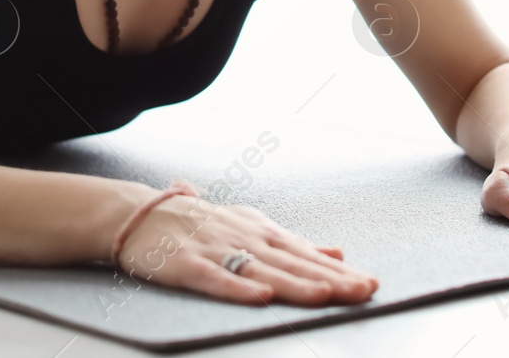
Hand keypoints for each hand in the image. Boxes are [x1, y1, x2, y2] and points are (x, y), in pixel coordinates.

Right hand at [117, 194, 379, 306]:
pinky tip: (260, 296)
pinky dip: (238, 287)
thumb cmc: (199, 225)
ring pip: (262, 270)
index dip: (339, 270)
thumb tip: (336, 251)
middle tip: (365, 290)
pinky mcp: (185, 264)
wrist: (138, 213)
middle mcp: (244, 238)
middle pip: (293, 263)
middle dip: (331, 279)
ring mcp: (215, 249)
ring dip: (295, 284)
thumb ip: (293, 244)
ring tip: (326, 295)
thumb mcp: (250, 228)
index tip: (370, 282)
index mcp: (261, 231)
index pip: (307, 254)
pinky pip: (215, 279)